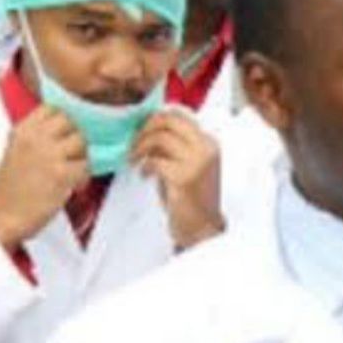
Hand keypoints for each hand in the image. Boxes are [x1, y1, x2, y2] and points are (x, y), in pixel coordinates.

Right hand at [0, 107, 90, 252]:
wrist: (3, 218)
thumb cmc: (9, 189)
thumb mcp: (15, 151)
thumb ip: (35, 136)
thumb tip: (64, 127)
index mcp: (22, 131)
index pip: (52, 109)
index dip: (63, 121)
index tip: (63, 136)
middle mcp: (35, 138)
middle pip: (71, 122)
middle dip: (74, 138)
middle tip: (71, 156)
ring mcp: (48, 155)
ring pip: (81, 142)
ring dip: (81, 157)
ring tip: (72, 172)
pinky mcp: (61, 174)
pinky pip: (85, 166)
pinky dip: (83, 177)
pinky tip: (73, 186)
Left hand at [131, 109, 223, 248]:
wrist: (202, 228)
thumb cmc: (190, 197)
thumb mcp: (185, 163)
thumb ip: (173, 144)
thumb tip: (146, 125)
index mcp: (208, 141)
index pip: (178, 113)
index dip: (154, 118)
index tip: (140, 130)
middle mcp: (205, 147)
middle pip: (168, 120)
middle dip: (145, 128)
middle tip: (134, 143)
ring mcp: (197, 161)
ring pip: (160, 138)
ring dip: (141, 147)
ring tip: (135, 160)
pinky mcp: (184, 177)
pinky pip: (155, 160)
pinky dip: (145, 165)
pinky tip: (144, 175)